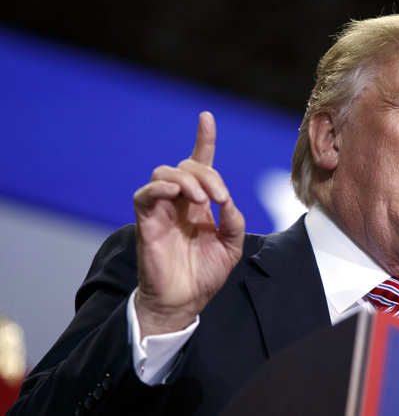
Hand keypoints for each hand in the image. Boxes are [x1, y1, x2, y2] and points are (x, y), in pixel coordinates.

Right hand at [132, 112, 244, 337]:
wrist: (184, 301)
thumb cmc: (206, 274)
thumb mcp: (231, 247)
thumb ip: (233, 222)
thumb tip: (227, 201)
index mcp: (200, 204)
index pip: (200, 164)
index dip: (203, 140)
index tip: (206, 118)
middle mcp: (180, 201)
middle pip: (187, 165)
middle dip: (207, 173)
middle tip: (219, 197)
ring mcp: (162, 209)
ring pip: (165, 172)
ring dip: (187, 179)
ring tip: (202, 200)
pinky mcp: (146, 221)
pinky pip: (144, 193)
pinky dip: (159, 186)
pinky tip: (174, 193)